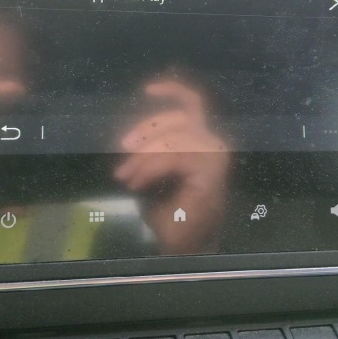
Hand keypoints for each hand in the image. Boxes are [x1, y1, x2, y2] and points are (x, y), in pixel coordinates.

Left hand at [114, 80, 229, 253]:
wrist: (184, 249)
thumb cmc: (171, 216)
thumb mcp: (154, 174)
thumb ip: (153, 151)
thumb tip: (130, 138)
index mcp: (202, 142)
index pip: (191, 104)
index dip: (172, 90)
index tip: (147, 88)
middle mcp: (213, 145)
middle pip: (178, 118)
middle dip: (146, 131)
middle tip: (122, 150)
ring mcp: (215, 157)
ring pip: (174, 137)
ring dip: (145, 155)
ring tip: (126, 175)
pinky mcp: (211, 171)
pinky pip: (175, 155)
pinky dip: (152, 166)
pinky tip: (138, 181)